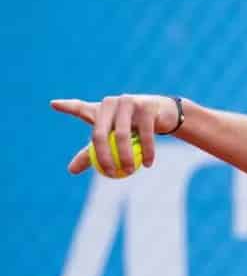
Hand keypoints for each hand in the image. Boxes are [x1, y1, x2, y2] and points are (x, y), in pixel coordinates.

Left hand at [50, 95, 179, 175]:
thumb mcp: (113, 139)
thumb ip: (92, 152)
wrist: (164, 115)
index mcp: (100, 108)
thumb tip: (71, 170)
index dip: (67, 106)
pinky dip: (147, 152)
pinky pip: (144, 134)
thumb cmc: (133, 127)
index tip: (53, 105)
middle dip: (103, 157)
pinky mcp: (147, 107)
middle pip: (100, 133)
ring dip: (126, 157)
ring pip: (122, 135)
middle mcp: (111, 102)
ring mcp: (129, 102)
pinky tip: (149, 164)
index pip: (80, 108)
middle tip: (111, 174)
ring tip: (130, 171)